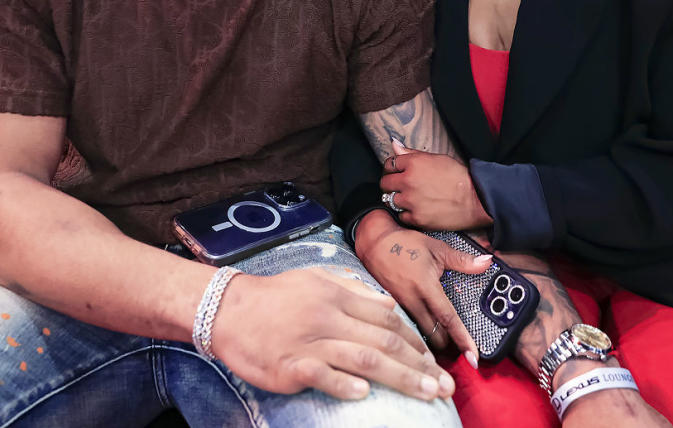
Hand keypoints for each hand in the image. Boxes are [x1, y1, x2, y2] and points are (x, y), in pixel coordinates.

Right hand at [210, 267, 456, 400]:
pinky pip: (324, 376)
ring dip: (401, 378)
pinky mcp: (291, 365)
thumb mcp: (314, 278)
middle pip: (385, 341)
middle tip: (446, 386)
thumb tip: (387, 304)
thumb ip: (352, 289)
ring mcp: (310, 342)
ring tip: (427, 394)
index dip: (415, 342)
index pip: (386, 319)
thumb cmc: (273, 296)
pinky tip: (365, 395)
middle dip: (421, 365)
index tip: (434, 360)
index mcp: (337, 295)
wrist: (226, 310)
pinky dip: (346, 385)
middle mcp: (329, 317)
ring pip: (365, 359)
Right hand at [355, 209, 486, 360]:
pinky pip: (409, 329)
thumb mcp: (436, 248)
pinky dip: (419, 334)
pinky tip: (425, 331)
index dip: (462, 339)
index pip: (448, 319)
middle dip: (449, 345)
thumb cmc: (405, 243)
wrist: (374, 242)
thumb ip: (462, 260)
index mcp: (425, 287)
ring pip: (420, 337)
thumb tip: (486, 263)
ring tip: (444, 339)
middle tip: (460, 345)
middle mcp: (412, 301)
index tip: (473, 357)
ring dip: (434, 341)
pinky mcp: (392, 310)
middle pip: (435, 337)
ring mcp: (400, 308)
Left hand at [380, 141, 492, 230]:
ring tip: (411, 199)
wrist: (476, 200)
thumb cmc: (459, 178)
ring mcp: (411, 201)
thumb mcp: (437, 158)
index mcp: (413, 163)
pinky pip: (401, 216)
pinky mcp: (416, 218)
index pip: (389, 164)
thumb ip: (412, 153)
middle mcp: (408, 181)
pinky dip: (407, 214)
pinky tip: (417, 209)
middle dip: (391, 184)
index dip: (392, 168)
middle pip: (385, 183)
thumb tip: (395, 145)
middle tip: (401, 186)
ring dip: (398, 199)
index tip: (396, 172)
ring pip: (390, 200)